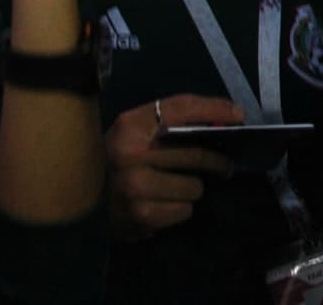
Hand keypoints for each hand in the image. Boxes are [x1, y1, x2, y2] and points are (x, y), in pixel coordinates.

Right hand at [105, 94, 243, 239]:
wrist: (83, 198)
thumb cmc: (122, 159)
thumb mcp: (140, 129)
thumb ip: (179, 119)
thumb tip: (231, 115)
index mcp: (131, 125)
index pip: (182, 108)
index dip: (215, 110)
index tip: (239, 116)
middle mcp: (131, 153)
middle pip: (196, 153)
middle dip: (218, 161)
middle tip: (225, 165)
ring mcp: (134, 186)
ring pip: (195, 187)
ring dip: (192, 189)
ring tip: (176, 187)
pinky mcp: (139, 215)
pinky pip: (184, 210)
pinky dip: (180, 209)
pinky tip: (163, 204)